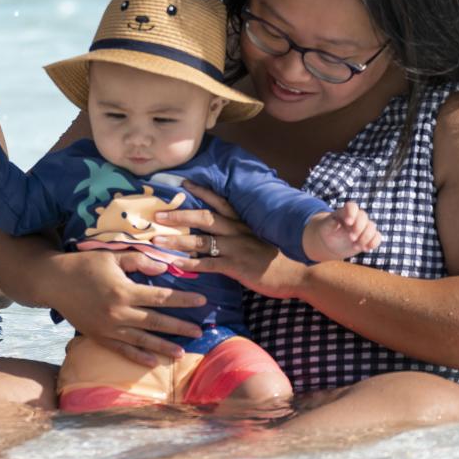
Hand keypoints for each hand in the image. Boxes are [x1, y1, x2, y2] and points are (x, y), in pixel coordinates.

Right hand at [49, 247, 208, 366]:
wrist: (53, 281)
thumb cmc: (84, 265)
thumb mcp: (112, 256)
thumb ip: (139, 261)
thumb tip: (163, 269)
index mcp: (124, 291)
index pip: (161, 297)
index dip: (183, 299)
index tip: (201, 301)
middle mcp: (119, 312)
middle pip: (156, 322)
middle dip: (180, 327)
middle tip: (199, 332)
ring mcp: (109, 328)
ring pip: (142, 341)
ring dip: (163, 347)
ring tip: (182, 353)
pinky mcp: (99, 336)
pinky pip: (122, 350)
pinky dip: (138, 358)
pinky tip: (153, 363)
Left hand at [153, 180, 308, 300]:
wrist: (301, 273)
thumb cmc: (281, 256)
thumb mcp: (262, 236)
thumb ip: (244, 231)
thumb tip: (226, 228)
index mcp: (244, 222)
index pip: (220, 202)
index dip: (201, 192)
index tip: (183, 184)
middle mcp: (238, 231)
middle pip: (203, 218)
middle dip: (179, 215)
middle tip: (158, 214)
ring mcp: (236, 248)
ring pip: (201, 241)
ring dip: (177, 241)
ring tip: (156, 241)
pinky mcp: (237, 267)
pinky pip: (208, 264)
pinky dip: (190, 264)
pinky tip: (174, 264)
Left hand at [315, 201, 381, 258]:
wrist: (331, 242)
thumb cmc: (327, 231)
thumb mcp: (325, 227)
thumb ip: (330, 223)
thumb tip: (335, 221)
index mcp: (345, 212)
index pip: (352, 206)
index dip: (352, 213)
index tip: (348, 223)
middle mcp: (356, 217)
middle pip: (363, 217)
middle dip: (359, 228)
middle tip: (351, 238)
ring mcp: (364, 226)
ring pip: (372, 227)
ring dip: (365, 237)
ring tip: (355, 246)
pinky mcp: (369, 236)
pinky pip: (377, 237)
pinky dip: (373, 243)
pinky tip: (365, 249)